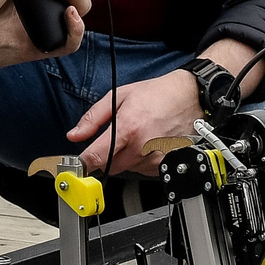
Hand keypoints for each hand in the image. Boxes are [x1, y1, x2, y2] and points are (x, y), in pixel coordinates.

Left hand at [67, 69, 200, 176]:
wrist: (190, 97)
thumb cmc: (158, 95)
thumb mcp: (120, 96)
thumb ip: (93, 118)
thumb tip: (75, 134)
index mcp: (128, 128)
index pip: (97, 157)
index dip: (83, 162)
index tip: (77, 164)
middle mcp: (142, 147)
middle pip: (109, 166)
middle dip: (107, 154)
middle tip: (118, 136)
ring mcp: (154, 159)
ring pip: (126, 168)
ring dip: (125, 156)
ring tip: (138, 134)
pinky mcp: (163, 166)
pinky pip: (142, 170)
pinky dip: (140, 159)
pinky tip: (148, 142)